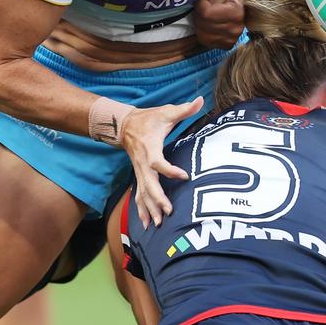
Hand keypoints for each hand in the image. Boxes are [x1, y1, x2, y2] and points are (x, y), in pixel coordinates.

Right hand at [121, 96, 204, 227]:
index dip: (170, 170)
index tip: (183, 175)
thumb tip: (200, 100)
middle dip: (157, 198)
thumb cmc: (148, 119)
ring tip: (157, 224)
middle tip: (168, 210)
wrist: (124, 125)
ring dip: (149, 208)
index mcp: (150, 148)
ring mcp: (139, 171)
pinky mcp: (139, 176)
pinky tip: (146, 223)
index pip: (158, 162)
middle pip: (148, 184)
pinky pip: (139, 195)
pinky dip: (141, 209)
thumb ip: (184, 109)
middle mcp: (143, 163)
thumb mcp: (166, 112)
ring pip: (142, 193)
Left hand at [193, 0, 247, 48]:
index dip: (200, 4)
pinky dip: (203, 32)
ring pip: (202, 34)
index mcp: (236, 13)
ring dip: (200, 23)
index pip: (206, 13)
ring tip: (206, 15)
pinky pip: (205, 41)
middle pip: (203, 24)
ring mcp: (232, 40)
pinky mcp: (227, 45)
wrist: (243, 5)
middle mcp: (236, 30)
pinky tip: (209, 24)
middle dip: (199, 13)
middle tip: (203, 6)